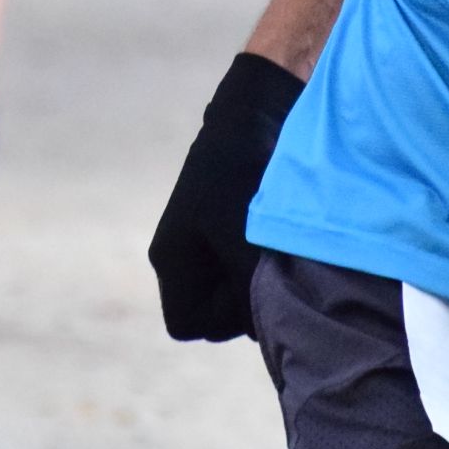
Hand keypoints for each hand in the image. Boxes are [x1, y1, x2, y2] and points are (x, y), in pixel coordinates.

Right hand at [148, 52, 301, 341]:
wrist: (255, 114)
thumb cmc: (243, 177)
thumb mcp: (245, 242)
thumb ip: (249, 294)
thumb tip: (266, 334)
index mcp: (170, 259)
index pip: (186, 325)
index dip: (219, 320)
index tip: (244, 289)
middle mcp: (180, 256)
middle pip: (210, 314)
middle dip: (240, 303)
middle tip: (266, 269)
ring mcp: (201, 243)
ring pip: (229, 291)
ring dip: (254, 281)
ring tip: (276, 249)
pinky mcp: (224, 229)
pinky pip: (239, 267)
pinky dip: (260, 263)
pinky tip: (278, 239)